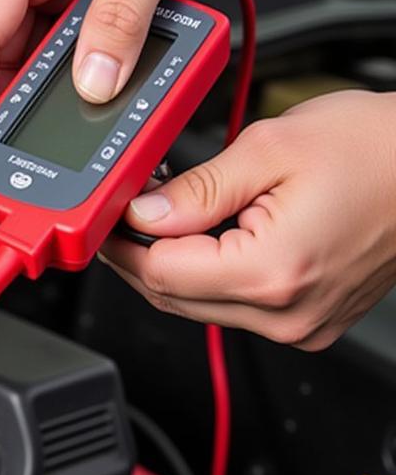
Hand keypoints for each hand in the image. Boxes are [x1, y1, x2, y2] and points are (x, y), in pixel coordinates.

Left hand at [100, 91, 395, 349]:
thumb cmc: (381, 150)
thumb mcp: (271, 149)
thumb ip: (196, 189)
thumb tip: (142, 214)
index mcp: (271, 272)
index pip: (161, 273)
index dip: (122, 245)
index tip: (106, 221)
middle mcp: (284, 314)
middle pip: (173, 298)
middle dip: (138, 258)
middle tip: (123, 219)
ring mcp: (298, 325)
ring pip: (198, 307)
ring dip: (171, 269)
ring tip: (166, 221)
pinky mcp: (306, 323)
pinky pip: (233, 308)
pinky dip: (208, 278)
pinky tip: (205, 242)